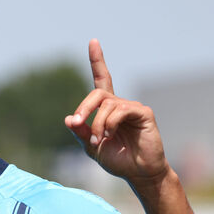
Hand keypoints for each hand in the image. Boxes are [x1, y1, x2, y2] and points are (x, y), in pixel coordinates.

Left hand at [64, 39, 169, 186]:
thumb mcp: (91, 147)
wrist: (138, 172)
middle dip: (84, 108)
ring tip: (98, 139)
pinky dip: (110, 123)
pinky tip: (110, 135)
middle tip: (78, 123)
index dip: (98, 61)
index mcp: (108, 109)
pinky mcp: (144, 113)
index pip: (102, 80)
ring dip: (97, 123)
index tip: (93, 41)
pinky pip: (121, 110)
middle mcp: (120, 104)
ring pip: (107, 104)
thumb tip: (69, 119)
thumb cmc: (117, 159)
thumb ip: (80, 133)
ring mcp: (133, 107)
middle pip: (97, 93)